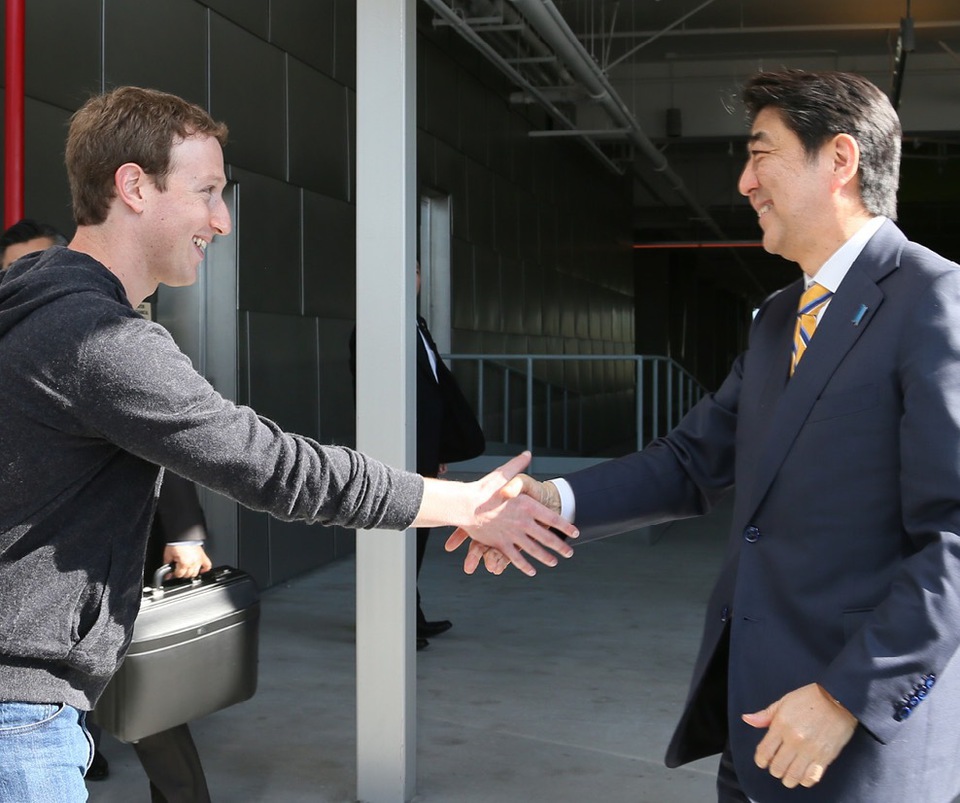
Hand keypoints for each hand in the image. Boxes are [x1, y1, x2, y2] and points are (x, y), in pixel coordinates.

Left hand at [161, 543, 212, 579]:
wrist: (183, 535)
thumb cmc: (176, 543)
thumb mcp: (168, 555)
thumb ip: (167, 566)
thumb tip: (167, 574)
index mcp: (184, 563)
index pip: (179, 574)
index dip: (174, 574)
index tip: (172, 572)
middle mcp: (193, 563)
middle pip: (187, 575)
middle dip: (182, 573)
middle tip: (178, 570)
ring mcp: (199, 560)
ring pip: (195, 573)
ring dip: (190, 573)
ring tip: (187, 570)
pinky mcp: (203, 556)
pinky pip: (207, 565)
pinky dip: (205, 570)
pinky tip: (201, 571)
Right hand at [437, 452, 576, 576]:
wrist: (465, 505)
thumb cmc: (483, 489)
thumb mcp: (503, 473)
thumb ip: (518, 465)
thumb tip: (527, 454)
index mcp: (527, 505)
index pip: (552, 518)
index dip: (565, 526)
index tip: (575, 532)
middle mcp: (523, 522)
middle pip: (547, 537)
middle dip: (560, 546)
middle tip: (570, 552)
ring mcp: (513, 535)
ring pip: (534, 549)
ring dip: (546, 557)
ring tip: (554, 562)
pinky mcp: (501, 544)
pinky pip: (516, 558)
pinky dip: (524, 565)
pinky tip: (532, 571)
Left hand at [743, 683, 856, 788]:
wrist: (839, 699)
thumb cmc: (811, 698)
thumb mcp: (784, 702)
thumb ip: (765, 714)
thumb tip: (747, 719)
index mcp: (781, 725)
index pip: (764, 751)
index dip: (761, 760)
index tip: (762, 761)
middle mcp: (794, 740)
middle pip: (777, 767)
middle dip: (774, 770)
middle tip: (777, 767)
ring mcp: (810, 750)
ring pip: (793, 776)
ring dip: (788, 779)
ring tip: (789, 775)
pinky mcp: (825, 757)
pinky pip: (812, 777)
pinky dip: (805, 780)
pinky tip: (803, 776)